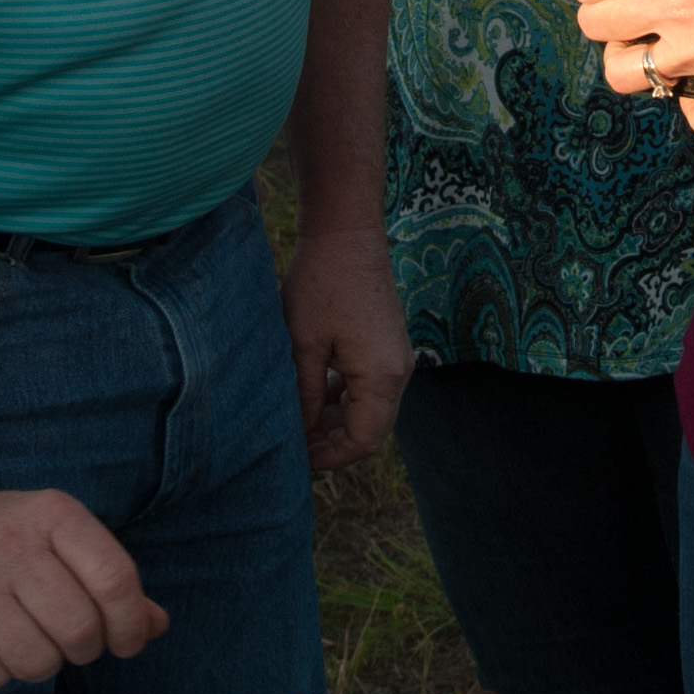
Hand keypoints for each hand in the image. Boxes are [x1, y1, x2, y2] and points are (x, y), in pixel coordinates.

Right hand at [0, 484, 167, 685]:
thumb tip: (154, 625)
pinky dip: (1, 671)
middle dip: (86, 648)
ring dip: (43, 663)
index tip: (127, 639)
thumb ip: (109, 577)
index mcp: (52, 515)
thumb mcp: (58, 534)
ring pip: (39, 663)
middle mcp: (10, 547)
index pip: (115, 579)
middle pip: (80, 629)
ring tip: (27, 636)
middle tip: (71, 639)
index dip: (131, 623)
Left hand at [283, 224, 412, 473]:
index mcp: (382, 377)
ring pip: (371, 409)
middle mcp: (399, 372)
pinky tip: (315, 391)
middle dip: (333, 441)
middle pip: (372, 429)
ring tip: (299, 420)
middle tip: (294, 444)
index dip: (330, 457)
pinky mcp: (388, 345)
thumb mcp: (303, 345)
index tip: (298, 460)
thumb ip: (306, 395)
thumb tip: (302, 431)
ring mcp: (397, 358)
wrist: (347, 233)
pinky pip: (371, 386)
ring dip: (337, 420)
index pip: (364, 440)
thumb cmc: (321, 283)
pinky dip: (345, 397)